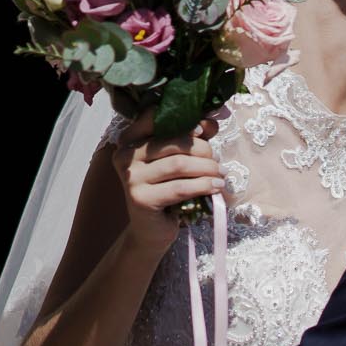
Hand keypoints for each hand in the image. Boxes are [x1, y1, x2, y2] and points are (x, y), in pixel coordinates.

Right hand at [111, 110, 226, 254]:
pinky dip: (203, 185)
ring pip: (178, 164)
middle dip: (202, 149)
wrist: (151, 229)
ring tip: (220, 174)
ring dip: (207, 168)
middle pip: (173, 141)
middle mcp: (125, 155)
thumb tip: (211, 122)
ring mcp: (130, 178)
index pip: (153, 117)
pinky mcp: (141, 199)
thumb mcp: (177, 158)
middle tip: (216, 160)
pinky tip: (216, 187)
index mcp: (129, 139)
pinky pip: (180, 187)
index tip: (202, 130)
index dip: (182, 120)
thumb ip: (192, 137)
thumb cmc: (166, 188)